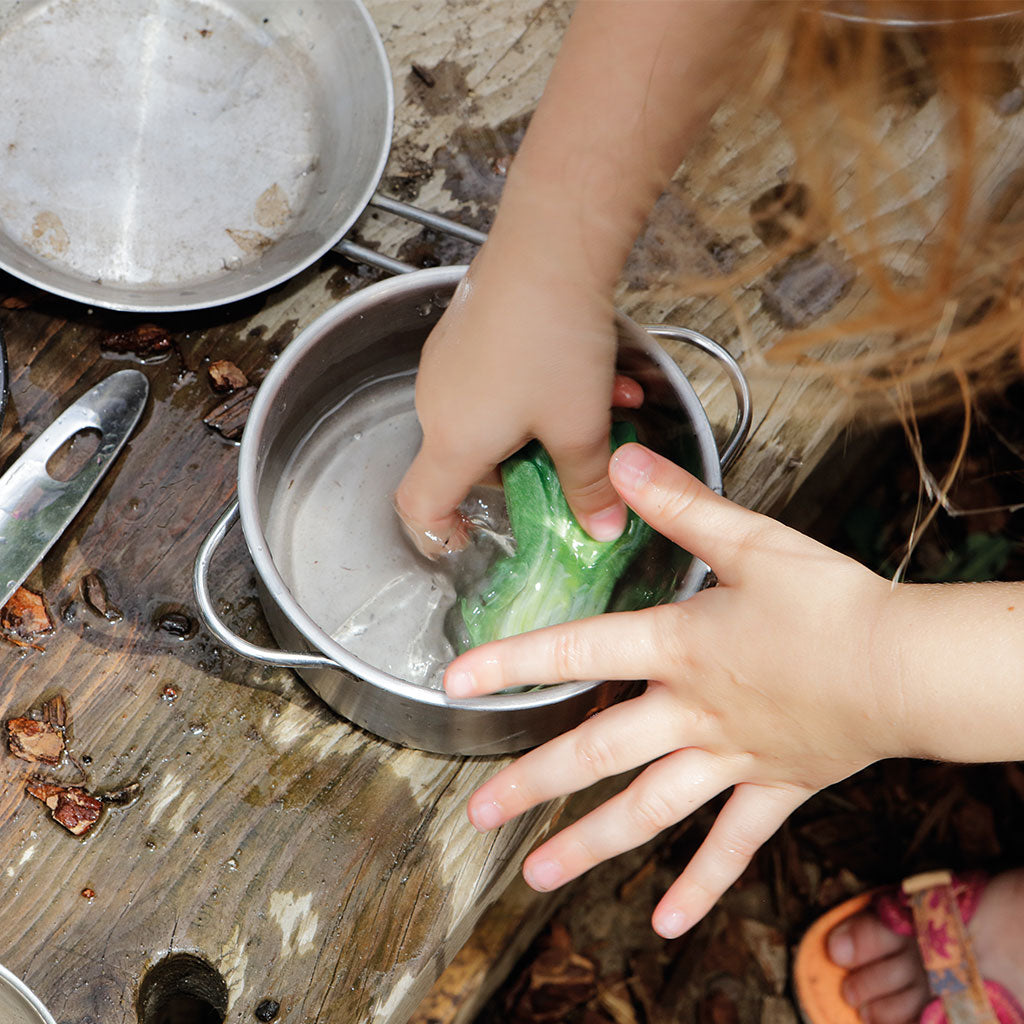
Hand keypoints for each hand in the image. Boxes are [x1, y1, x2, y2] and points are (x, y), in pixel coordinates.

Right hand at [395, 238, 640, 555]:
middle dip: (526, 467)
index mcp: (453, 441)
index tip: (468, 538)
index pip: (419, 505)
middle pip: (471, 459)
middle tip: (575, 459)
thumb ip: (589, 484)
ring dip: (546, 421)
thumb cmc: (553, 344)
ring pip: (494, 414)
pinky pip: (496, 376)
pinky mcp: (466, 329)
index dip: (438, 532)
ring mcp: (448, 362)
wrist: (546, 246)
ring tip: (607, 402)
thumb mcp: (580, 427)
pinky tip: (592, 367)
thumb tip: (603, 529)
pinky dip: (538, 386)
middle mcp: (437, 403)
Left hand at [443, 443, 901, 936]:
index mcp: (679, 649)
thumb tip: (622, 460)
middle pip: (597, 751)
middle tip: (476, 813)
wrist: (908, 666)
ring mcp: (729, 758)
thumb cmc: (833, 603)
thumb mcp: (752, 541)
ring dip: (591, 843)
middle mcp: (691, 712)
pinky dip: (702, 884)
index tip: (456, 684)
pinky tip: (669, 923)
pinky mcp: (773, 787)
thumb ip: (680, 504)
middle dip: (533, 782)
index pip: (577, 653)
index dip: (512, 664)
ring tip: (537, 875)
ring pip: (648, 809)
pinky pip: (732, 845)